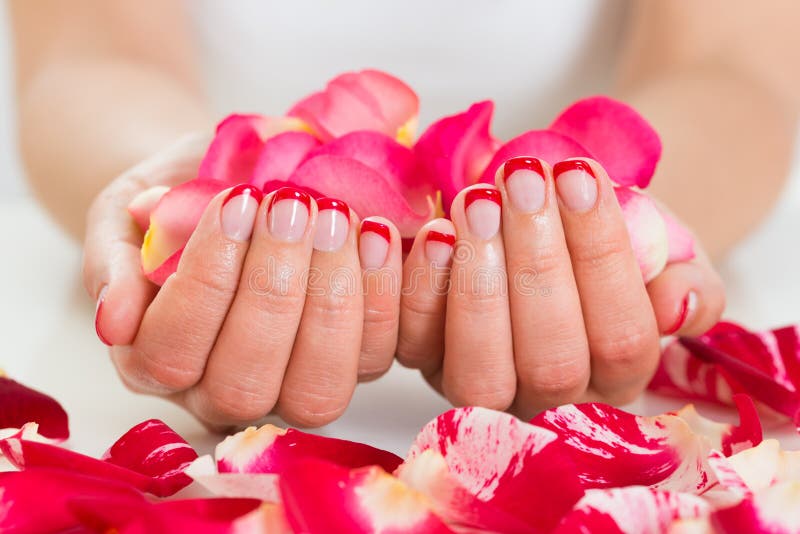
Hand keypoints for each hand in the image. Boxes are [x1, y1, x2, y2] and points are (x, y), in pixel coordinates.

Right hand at [84, 135, 403, 427]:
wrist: (229, 182)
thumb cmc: (174, 197)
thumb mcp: (124, 211)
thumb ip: (114, 260)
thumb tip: (114, 321)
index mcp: (155, 361)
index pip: (172, 353)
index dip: (206, 281)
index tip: (234, 202)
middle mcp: (223, 391)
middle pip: (247, 384)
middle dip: (274, 290)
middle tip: (291, 205)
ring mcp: (294, 385)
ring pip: (320, 389)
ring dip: (333, 299)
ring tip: (337, 215)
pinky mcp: (357, 360)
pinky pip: (385, 352)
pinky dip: (390, 293)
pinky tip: (384, 232)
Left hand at [396, 157, 724, 418]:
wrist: (543, 225)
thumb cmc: (602, 239)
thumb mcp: (663, 253)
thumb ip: (688, 282)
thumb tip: (678, 306)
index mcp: (618, 376)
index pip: (622, 340)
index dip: (602, 259)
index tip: (579, 176)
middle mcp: (551, 398)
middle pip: (551, 363)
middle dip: (537, 265)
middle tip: (523, 182)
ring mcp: (482, 388)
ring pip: (479, 372)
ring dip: (479, 283)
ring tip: (478, 201)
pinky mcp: (424, 363)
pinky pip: (413, 344)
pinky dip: (419, 290)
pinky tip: (433, 232)